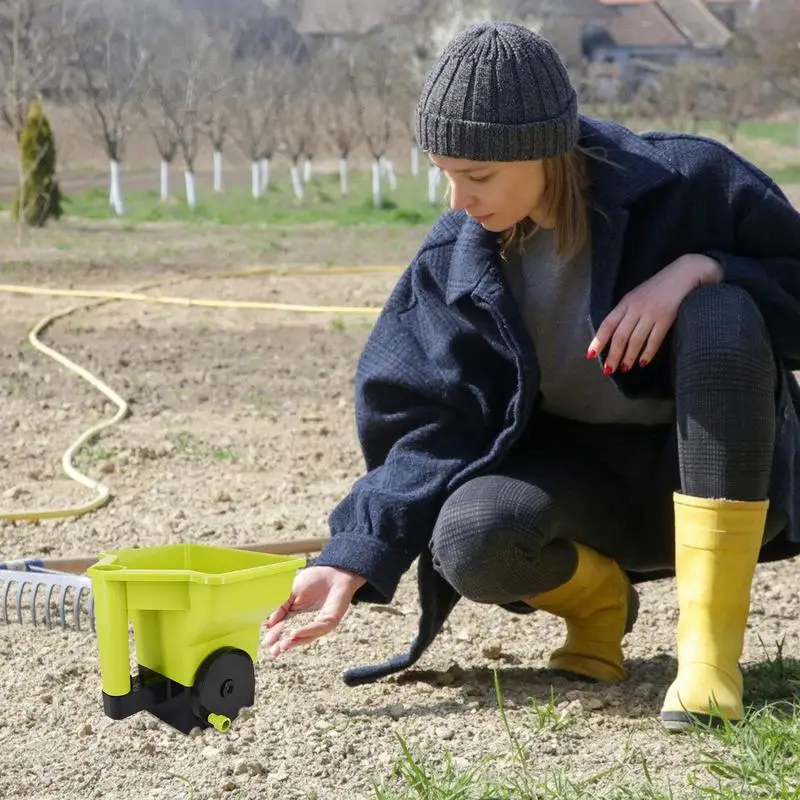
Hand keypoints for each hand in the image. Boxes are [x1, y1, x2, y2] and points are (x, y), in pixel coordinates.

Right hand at [264, 565, 365, 656]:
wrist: (334, 571)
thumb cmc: (314, 579)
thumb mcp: (292, 591)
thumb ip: (281, 606)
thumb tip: (269, 623)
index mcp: (297, 614)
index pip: (284, 628)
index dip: (276, 634)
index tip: (266, 641)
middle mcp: (308, 622)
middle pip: (294, 636)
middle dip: (284, 644)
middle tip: (273, 651)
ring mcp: (319, 623)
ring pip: (306, 636)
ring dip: (293, 641)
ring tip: (282, 646)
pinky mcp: (330, 621)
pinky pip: (317, 628)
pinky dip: (306, 631)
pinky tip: (295, 633)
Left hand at [587, 254, 721, 373]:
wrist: (684, 274)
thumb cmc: (658, 288)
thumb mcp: (636, 296)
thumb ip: (625, 313)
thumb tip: (613, 337)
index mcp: (625, 303)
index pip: (607, 324)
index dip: (598, 341)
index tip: (590, 355)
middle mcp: (636, 308)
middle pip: (620, 336)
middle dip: (613, 355)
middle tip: (609, 371)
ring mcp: (651, 313)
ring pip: (635, 340)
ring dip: (629, 357)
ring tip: (624, 368)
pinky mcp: (667, 318)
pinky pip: (654, 340)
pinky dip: (647, 353)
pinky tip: (642, 363)